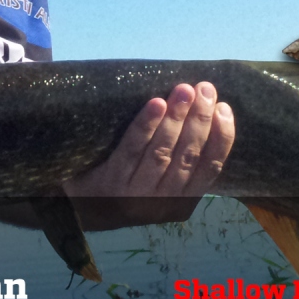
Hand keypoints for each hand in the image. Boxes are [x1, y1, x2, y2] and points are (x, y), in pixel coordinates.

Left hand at [63, 82, 235, 228]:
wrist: (73, 209)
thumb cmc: (122, 187)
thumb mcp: (155, 186)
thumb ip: (178, 163)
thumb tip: (202, 113)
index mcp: (179, 203)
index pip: (209, 170)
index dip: (221, 139)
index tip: (225, 109)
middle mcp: (160, 202)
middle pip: (187, 157)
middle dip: (200, 120)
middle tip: (205, 89)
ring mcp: (134, 194)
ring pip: (162, 152)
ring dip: (177, 118)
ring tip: (185, 90)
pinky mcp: (109, 183)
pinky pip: (131, 150)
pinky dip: (146, 125)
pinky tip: (156, 104)